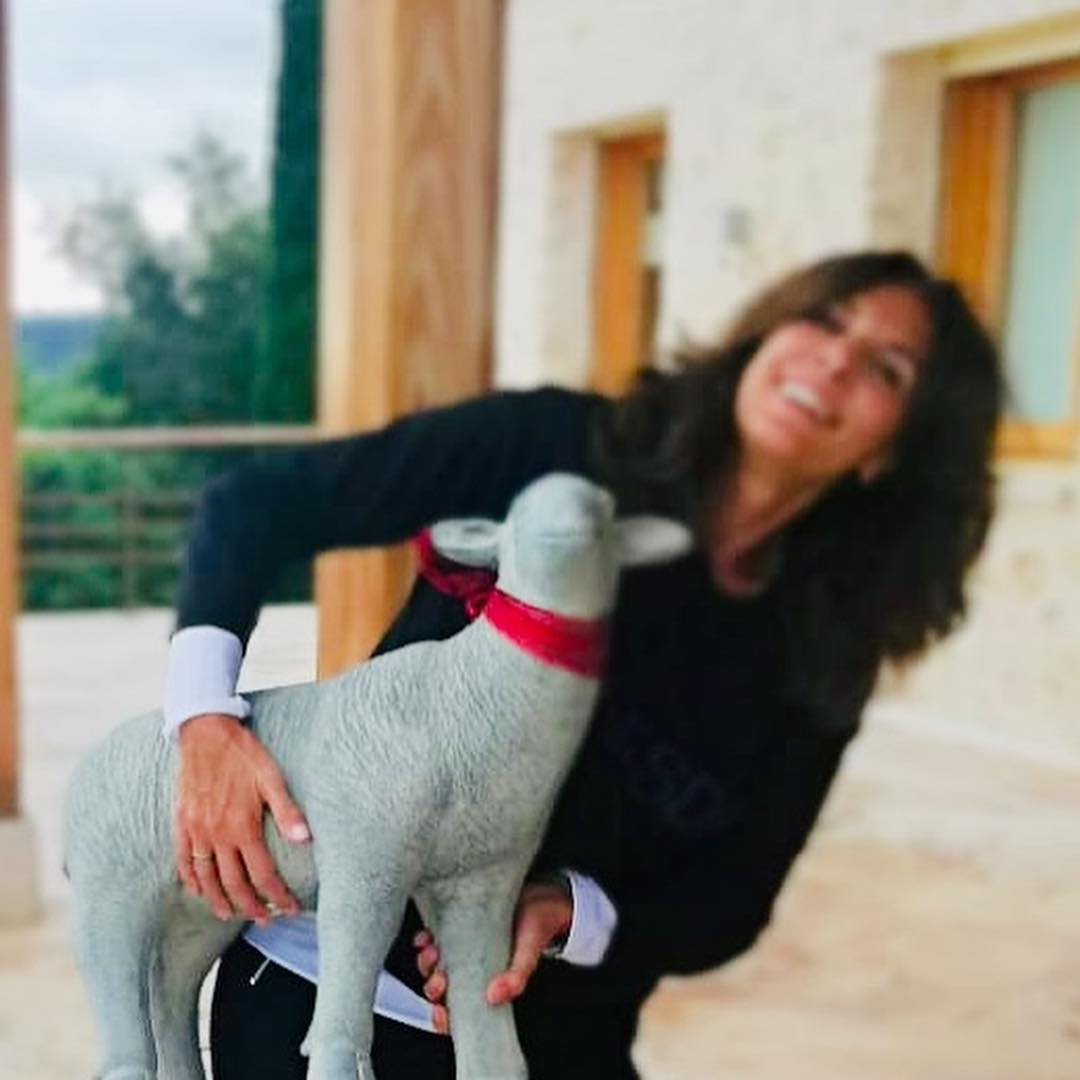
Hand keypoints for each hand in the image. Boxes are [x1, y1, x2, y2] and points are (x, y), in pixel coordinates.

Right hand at [175, 712, 309, 924]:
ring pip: (207, 878)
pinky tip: (198, 891)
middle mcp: (217, 835)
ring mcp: (196, 831)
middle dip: (252, 906)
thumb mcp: (272, 777)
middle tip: (266, 921)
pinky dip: (191, 880)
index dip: (278, 895)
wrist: (205, 733)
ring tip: (231, 915)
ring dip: (220, 901)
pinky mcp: (182, 823)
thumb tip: (306, 839)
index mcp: (243, 826)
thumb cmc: (243, 753)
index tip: (291, 908)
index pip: (263, 874)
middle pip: (235, 883)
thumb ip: (287, 811)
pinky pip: (183, 860)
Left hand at [414, 876, 573, 1033]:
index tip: (441, 1011)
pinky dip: (424, 939)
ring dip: (427, 963)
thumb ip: (517, 976)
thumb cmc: (538, 926)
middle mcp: (473, 968)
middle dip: (434, 987)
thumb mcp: (529, 953)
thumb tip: (495, 996)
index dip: (446, 1017)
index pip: (461, 1010)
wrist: (543, 893)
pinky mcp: (458, 923)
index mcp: (489, 983)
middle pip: (442, 989)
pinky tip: (426, 937)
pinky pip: (433, 935)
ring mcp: (463, 947)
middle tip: (440, 979)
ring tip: (433, 952)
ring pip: (434, 965)